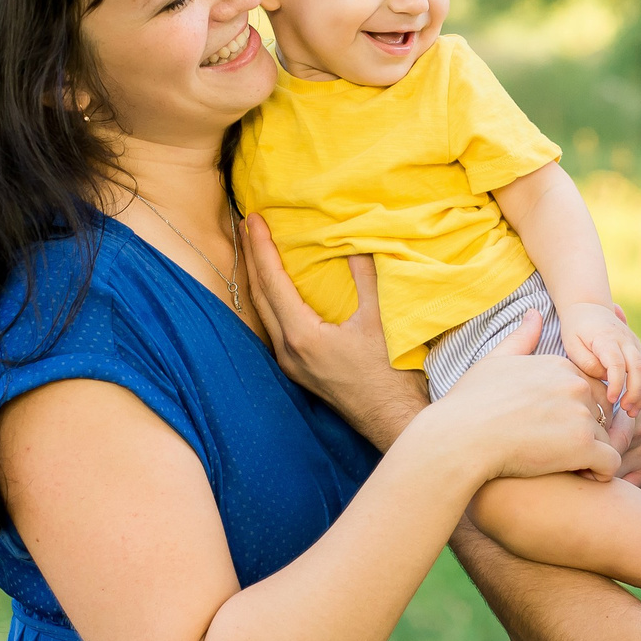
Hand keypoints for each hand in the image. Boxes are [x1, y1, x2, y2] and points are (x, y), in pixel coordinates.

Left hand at [242, 215, 427, 450]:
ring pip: (264, 314)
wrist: (395, 421)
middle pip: (259, 296)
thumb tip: (355, 241)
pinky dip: (271, 301)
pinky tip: (278, 289)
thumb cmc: (391, 374)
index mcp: (303, 336)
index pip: (273, 282)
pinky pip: (275, 327)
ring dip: (258, 279)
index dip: (262, 247)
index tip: (254, 218)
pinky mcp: (300, 371)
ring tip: (256, 250)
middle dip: (251, 257)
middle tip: (246, 225)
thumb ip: (366, 278)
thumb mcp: (380, 320)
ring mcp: (292, 364)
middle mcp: (288, 351)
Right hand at [427, 325, 622, 483]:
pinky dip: (601, 474)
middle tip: (565, 452)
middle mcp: (576, 386)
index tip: (556, 430)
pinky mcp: (583, 446)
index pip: (588, 390)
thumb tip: (534, 313)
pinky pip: (612, 462)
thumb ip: (521, 339)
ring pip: (609, 438)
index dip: (576, 412)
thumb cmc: (470, 403)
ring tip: (571, 469)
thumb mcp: (494, 362)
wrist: (460, 439)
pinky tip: (581, 479)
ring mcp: (581, 415)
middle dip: (589, 433)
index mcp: (560, 366)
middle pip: (602, 414)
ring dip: (594, 455)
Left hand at [556, 300, 640, 416]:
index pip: (617, 362)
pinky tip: (635, 404)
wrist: (588, 307)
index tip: (610, 399)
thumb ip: (586, 361)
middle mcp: (625, 340)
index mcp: (606, 338)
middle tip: (626, 409)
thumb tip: (605, 377)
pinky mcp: (638, 349)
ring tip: (632, 412)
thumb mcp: (572, 343)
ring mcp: (634, 343)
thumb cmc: (576, 329)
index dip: (616, 383)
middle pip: (639, 367)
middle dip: (636, 391)